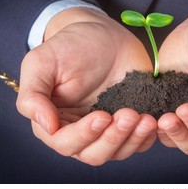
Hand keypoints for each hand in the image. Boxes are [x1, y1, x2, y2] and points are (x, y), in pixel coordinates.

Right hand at [16, 7, 156, 165]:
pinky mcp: (128, 122)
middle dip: (113, 138)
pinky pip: (139, 141)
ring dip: (133, 139)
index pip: (66, 143)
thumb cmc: (70, 44)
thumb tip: (46, 126)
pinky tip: (154, 120)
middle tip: (129, 114)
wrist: (103, 34)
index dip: (84, 135)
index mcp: (55, 121)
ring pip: (118, 152)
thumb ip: (33, 95)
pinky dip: (147, 137)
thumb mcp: (42, 62)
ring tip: (146, 118)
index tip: (102, 116)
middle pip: (94, 154)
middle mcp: (80, 131)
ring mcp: (107, 128)